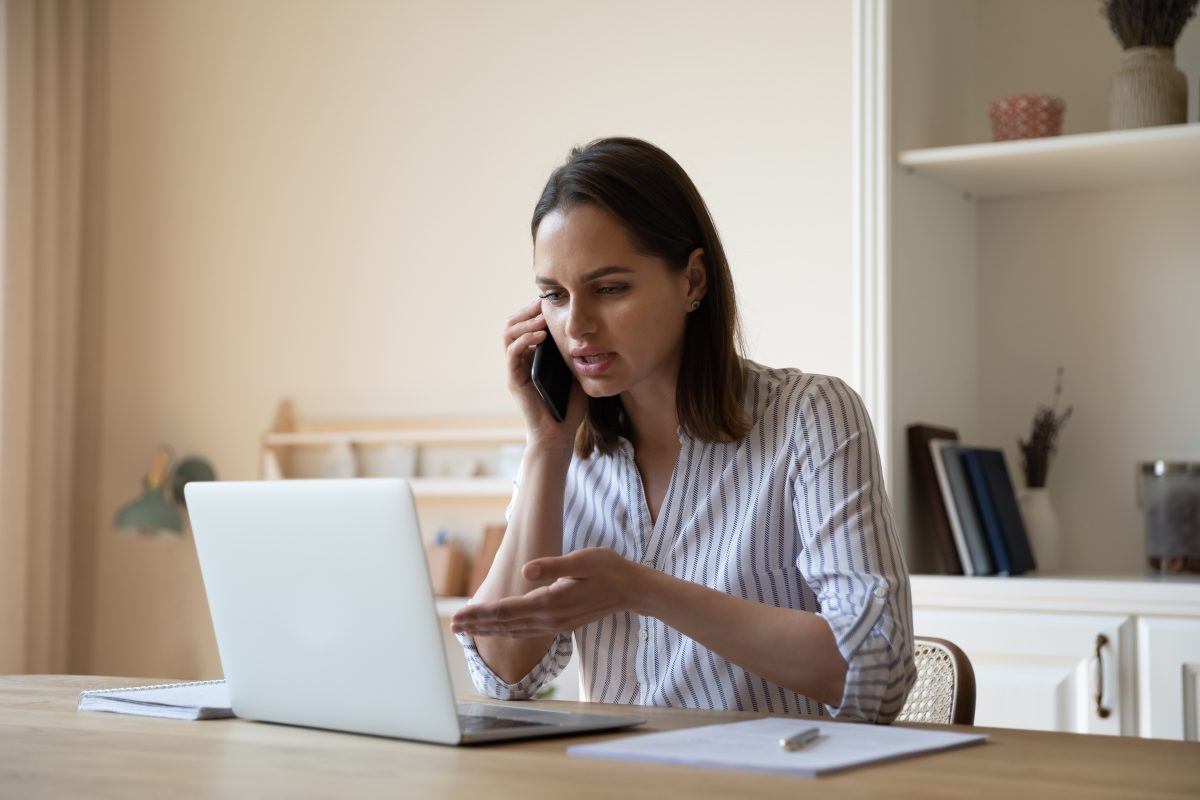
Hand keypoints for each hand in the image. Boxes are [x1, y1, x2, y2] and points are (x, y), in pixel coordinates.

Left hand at [450, 548, 643, 637]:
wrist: (631, 589)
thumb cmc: (607, 569)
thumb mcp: (582, 559)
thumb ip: (552, 566)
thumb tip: (524, 571)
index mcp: (550, 602)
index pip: (506, 611)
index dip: (479, 613)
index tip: (458, 616)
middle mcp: (549, 618)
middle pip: (504, 624)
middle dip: (476, 625)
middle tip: (451, 626)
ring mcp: (554, 625)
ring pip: (513, 631)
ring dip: (488, 630)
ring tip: (466, 630)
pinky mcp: (559, 625)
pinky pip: (525, 631)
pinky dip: (505, 631)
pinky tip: (497, 630)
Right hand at [504, 298, 585, 450]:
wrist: (560, 433)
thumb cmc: (569, 405)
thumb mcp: (575, 370)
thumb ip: (573, 351)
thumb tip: (584, 327)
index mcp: (532, 355)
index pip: (525, 324)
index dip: (534, 309)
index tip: (551, 299)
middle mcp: (520, 360)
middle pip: (512, 324)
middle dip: (527, 310)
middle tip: (543, 302)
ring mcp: (515, 369)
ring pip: (508, 334)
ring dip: (525, 321)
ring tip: (543, 317)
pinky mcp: (514, 380)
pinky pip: (512, 353)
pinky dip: (525, 339)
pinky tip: (541, 335)